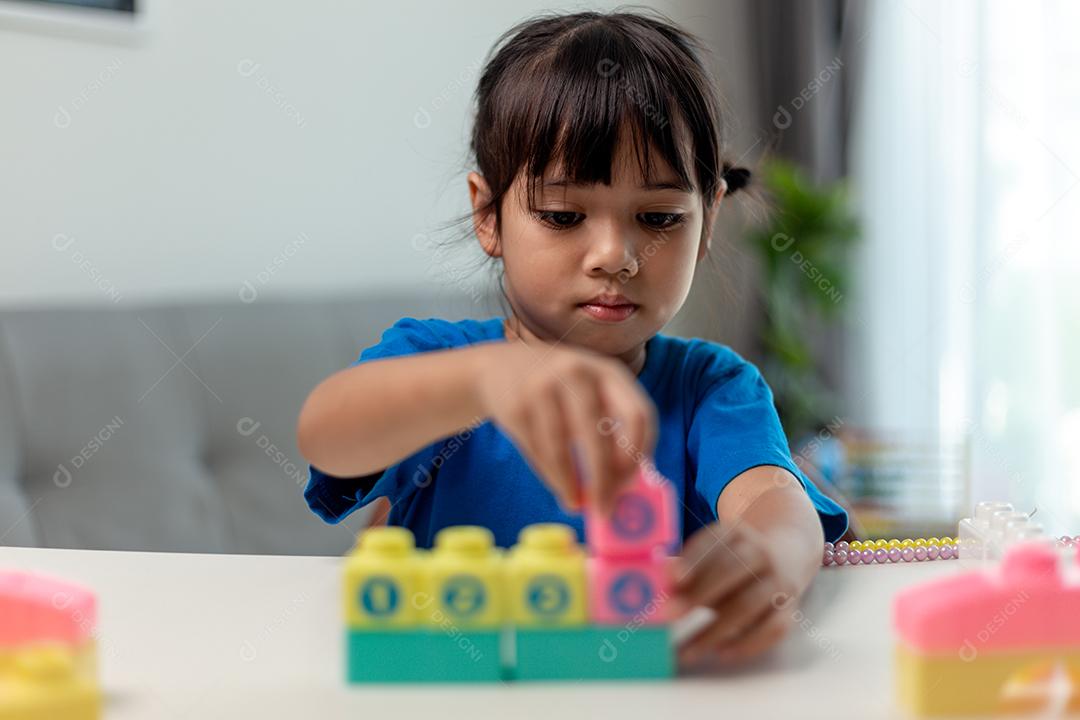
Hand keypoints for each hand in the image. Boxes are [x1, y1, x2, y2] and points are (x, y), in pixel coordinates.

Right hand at [476, 341, 656, 512]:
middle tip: (605, 509)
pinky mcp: (516, 407)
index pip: (638, 414)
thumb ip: (609, 426)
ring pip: (562, 451)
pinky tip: (560, 488)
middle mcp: (577, 373)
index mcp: (608, 371)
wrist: (499, 366)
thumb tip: (623, 486)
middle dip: (604, 480)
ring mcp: (543, 388)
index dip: (639, 452)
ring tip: (576, 505)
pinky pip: (539, 453)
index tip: (633, 482)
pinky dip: (552, 478)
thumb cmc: (558, 389)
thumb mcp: (589, 391)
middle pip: (599, 437)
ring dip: (571, 486)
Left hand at [669, 522, 798, 665]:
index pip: (712, 541)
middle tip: (669, 613)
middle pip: (731, 570)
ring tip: (687, 650)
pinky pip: (773, 628)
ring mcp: (779, 580)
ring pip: (748, 604)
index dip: (693, 559)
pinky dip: (748, 643)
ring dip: (715, 629)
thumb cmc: (733, 559)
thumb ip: (685, 568)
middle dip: (699, 593)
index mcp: (735, 532)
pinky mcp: (790, 607)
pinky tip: (721, 653)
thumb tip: (661, 583)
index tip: (673, 577)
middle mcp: (761, 552)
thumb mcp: (711, 553)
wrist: (786, 554)